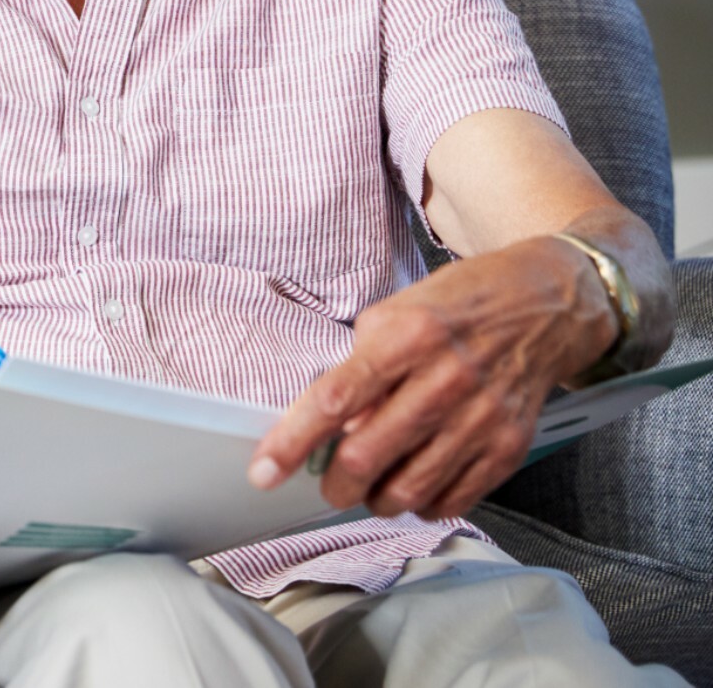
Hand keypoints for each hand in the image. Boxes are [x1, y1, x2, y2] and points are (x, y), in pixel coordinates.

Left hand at [248, 239, 616, 520]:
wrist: (545, 305)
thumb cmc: (458, 305)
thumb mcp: (394, 312)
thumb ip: (359, 366)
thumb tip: (325, 423)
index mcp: (408, 337)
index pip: (335, 399)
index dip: (292, 441)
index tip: (263, 471)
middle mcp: (446, 379)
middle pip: (369, 455)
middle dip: (335, 484)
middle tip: (327, 484)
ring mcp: (482, 418)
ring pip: (410, 490)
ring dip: (375, 501)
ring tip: (368, 488)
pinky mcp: (509, 447)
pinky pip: (453, 500)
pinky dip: (421, 505)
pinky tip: (412, 486)